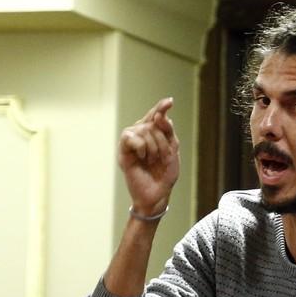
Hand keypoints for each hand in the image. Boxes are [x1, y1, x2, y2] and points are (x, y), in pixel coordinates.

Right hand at [118, 97, 179, 215]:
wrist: (157, 194)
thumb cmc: (164, 174)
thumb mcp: (172, 150)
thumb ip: (167, 131)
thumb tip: (158, 116)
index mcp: (153, 134)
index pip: (156, 115)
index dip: (161, 107)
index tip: (170, 102)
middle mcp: (141, 135)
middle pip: (152, 122)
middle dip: (162, 139)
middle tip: (162, 157)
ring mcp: (131, 143)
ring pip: (142, 129)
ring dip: (153, 145)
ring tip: (152, 160)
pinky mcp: (123, 152)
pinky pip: (129, 137)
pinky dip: (140, 146)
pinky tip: (142, 156)